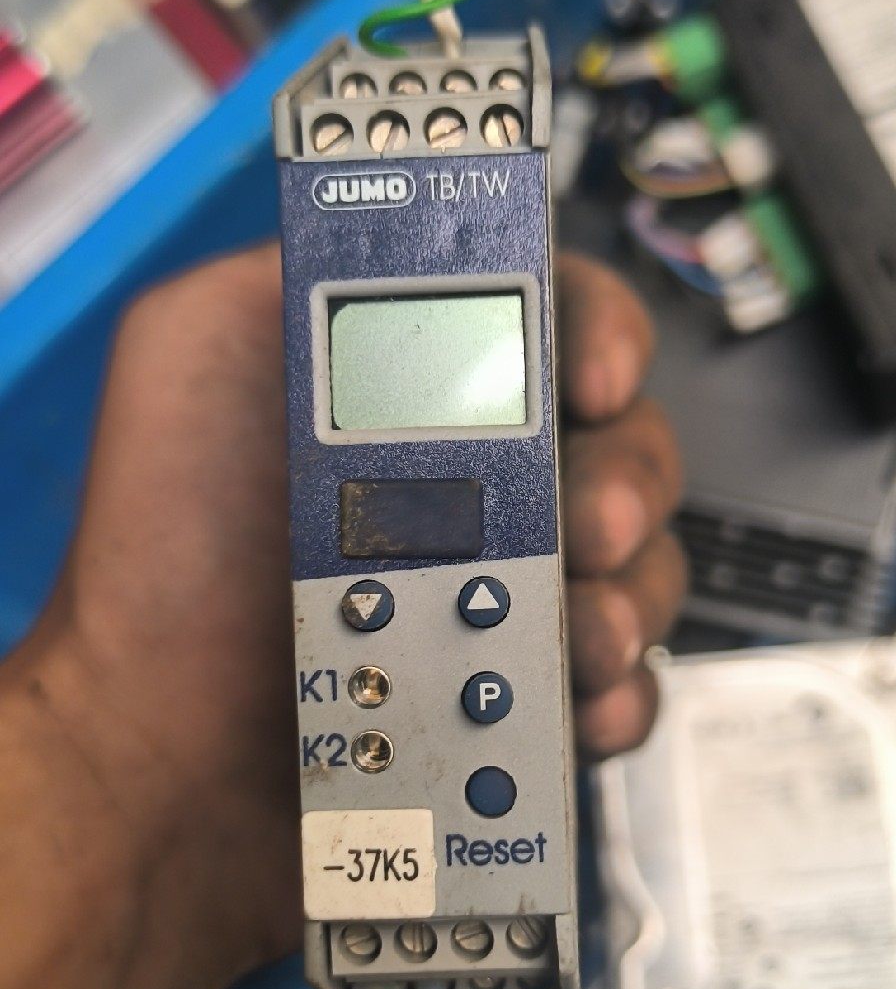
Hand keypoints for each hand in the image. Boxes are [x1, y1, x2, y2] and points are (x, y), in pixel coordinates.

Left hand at [22, 244, 683, 988]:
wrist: (160, 760)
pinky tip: (578, 706)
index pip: (554, 323)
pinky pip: (622, 685)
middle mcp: (470, 487)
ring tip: (575, 638)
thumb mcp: (195, 346)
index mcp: (412, 393)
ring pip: (640, 566)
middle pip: (623, 443)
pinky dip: (619, 695)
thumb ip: (300, 271)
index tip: (590, 381)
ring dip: (629, 596)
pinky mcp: (519, 699)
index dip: (599, 333)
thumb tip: (417, 228)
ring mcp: (502, 596)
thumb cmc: (161, 561)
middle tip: (589, 529)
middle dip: (629, 479)